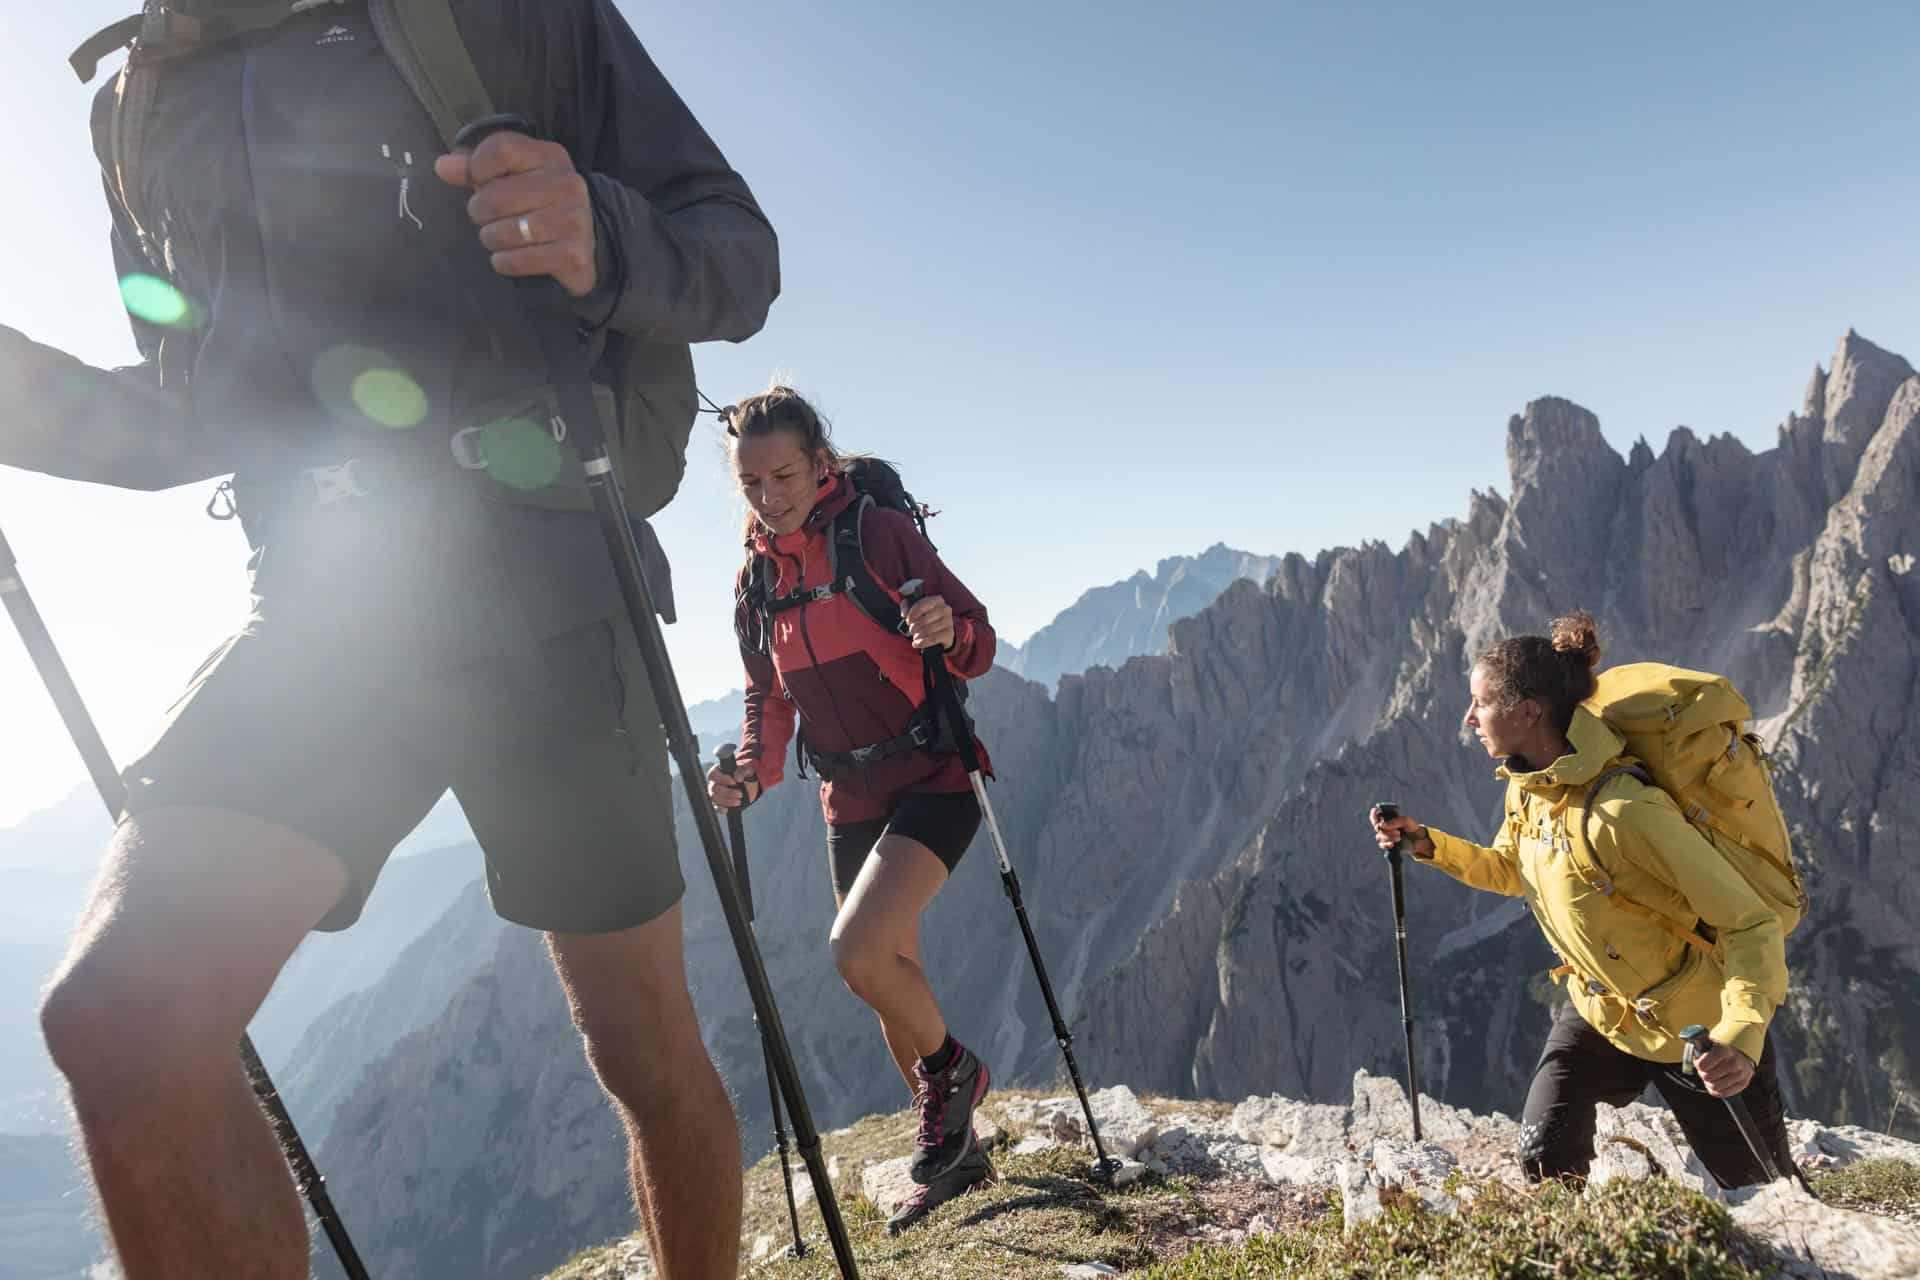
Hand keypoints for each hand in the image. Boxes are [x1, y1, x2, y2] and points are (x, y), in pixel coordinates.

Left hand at [435, 132, 598, 297]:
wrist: (588, 244)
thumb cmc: (540, 204)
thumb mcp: (514, 177)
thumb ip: (476, 169)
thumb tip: (442, 166)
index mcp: (551, 157)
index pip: (501, 149)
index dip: (477, 166)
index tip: (477, 180)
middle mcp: (567, 185)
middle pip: (495, 196)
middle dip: (479, 212)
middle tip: (487, 218)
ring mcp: (573, 220)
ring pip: (504, 232)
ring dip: (492, 239)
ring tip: (500, 237)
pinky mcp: (572, 255)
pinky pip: (517, 260)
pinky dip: (504, 262)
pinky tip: (509, 257)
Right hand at [706, 763, 759, 809]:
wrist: (746, 784)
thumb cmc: (742, 774)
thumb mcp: (744, 770)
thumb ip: (741, 772)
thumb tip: (738, 778)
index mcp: (716, 772)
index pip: (714, 775)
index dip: (723, 779)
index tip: (734, 782)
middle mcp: (713, 783)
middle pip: (714, 788)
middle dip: (728, 792)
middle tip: (740, 794)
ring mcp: (714, 794)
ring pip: (715, 798)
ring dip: (726, 801)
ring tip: (738, 802)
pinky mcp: (717, 803)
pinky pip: (715, 807)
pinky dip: (721, 809)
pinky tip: (728, 810)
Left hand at [904, 594, 955, 651]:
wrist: (942, 631)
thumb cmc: (927, 617)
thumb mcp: (916, 609)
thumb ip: (906, 607)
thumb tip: (904, 614)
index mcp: (937, 600)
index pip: (921, 606)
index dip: (911, 614)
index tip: (908, 621)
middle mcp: (945, 609)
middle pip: (924, 619)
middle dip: (914, 626)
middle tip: (911, 630)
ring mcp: (949, 621)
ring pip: (929, 629)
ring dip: (918, 635)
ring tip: (914, 637)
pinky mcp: (950, 633)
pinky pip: (934, 638)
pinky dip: (923, 642)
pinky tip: (916, 644)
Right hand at [1370, 806, 1433, 856]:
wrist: (1418, 840)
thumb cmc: (1411, 827)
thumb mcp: (1406, 821)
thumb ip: (1395, 821)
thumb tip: (1382, 825)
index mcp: (1386, 817)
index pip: (1374, 814)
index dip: (1374, 816)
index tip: (1379, 821)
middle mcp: (1383, 826)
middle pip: (1377, 827)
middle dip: (1387, 831)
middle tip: (1398, 832)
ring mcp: (1384, 835)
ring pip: (1379, 837)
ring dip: (1389, 837)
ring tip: (1399, 838)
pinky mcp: (1386, 844)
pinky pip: (1382, 845)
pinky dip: (1386, 845)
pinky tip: (1392, 845)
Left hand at [1693, 1042, 1754, 1096]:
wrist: (1741, 1056)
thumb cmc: (1719, 1051)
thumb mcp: (1709, 1044)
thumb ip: (1697, 1043)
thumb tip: (1688, 1038)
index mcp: (1724, 1050)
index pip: (1703, 1064)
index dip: (1698, 1065)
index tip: (1700, 1063)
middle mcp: (1734, 1062)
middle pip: (1708, 1077)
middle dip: (1703, 1074)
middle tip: (1705, 1071)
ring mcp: (1741, 1073)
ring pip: (1715, 1086)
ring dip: (1709, 1083)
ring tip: (1711, 1076)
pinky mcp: (1743, 1084)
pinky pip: (1723, 1093)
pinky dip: (1716, 1090)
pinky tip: (1716, 1083)